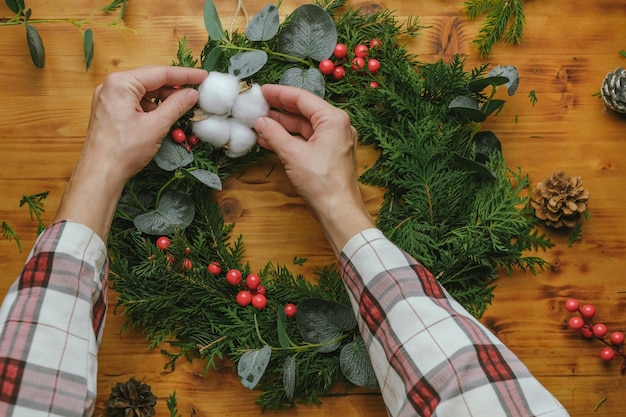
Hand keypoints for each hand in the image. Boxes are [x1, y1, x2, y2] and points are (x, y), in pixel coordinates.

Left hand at [81, 65, 207, 185]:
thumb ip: (176, 105)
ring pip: (143, 91)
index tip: (203, 76)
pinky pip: (135, 101)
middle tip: (196, 89)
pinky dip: (151, 106)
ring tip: (183, 105)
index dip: (185, 75)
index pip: (159, 73)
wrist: (100, 174)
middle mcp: (111, 86)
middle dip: (174, 85)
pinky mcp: (109, 111)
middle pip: (150, 79)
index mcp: (121, 84)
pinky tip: (164, 115)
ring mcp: (108, 98)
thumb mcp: (156, 126)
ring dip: (163, 97)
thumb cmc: (124, 150)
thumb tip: (192, 94)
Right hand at [254, 84, 373, 254]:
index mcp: (334, 119)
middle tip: (257, 106)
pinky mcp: (330, 156)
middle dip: (279, 111)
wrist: (338, 211)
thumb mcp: (292, 154)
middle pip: (304, 112)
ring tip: (259, 124)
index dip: (279, 93)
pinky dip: (290, 140)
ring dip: (282, 126)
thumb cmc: (321, 182)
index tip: (261, 90)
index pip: (302, 98)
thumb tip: (260, 121)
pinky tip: (270, 140)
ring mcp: (335, 142)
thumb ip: (274, 134)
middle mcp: (337, 126)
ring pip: (304, 128)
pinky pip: (307, 141)